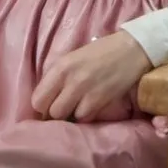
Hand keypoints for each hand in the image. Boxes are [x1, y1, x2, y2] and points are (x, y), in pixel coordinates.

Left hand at [31, 31, 152, 122]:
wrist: (130, 49)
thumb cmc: (101, 52)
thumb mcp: (73, 58)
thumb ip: (59, 77)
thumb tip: (48, 99)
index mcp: (60, 66)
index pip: (37, 99)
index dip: (43, 106)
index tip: (49, 106)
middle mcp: (69, 79)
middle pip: (51, 112)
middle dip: (55, 114)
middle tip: (65, 109)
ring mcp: (84, 91)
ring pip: (66, 118)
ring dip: (72, 116)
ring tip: (79, 106)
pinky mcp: (99, 100)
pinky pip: (84, 118)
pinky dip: (86, 116)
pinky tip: (92, 106)